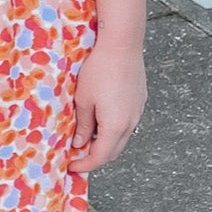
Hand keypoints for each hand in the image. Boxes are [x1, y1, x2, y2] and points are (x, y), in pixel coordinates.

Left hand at [67, 41, 146, 174]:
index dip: (84, 165)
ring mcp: (138, 112)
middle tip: (77, 155)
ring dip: (105, 143)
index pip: (100, 157)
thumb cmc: (99, 69)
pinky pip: (127, 123)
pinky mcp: (140, 101)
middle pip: (113, 151)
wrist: (122, 45)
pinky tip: (101, 119)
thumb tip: (80, 143)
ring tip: (87, 136)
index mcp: (115, 126)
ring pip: (122, 138)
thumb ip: (83, 126)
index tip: (71, 166)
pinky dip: (114, 129)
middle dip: (95, 157)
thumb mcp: (83, 100)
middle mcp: (131, 123)